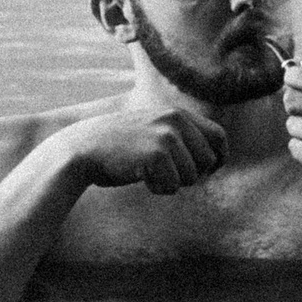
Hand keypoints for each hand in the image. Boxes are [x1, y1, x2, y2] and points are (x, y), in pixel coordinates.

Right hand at [65, 105, 227, 194]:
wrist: (82, 148)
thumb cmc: (119, 147)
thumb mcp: (153, 131)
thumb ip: (181, 137)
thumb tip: (216, 160)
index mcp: (178, 112)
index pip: (219, 135)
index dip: (219, 157)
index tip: (208, 172)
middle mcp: (176, 119)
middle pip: (208, 161)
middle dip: (191, 175)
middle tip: (165, 174)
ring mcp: (167, 135)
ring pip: (192, 177)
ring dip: (171, 183)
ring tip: (148, 172)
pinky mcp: (157, 153)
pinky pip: (173, 186)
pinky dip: (158, 189)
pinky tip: (140, 177)